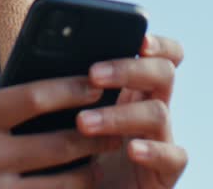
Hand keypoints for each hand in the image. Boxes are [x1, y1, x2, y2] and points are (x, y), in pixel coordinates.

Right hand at [0, 76, 106, 187]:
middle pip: (60, 143)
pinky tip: (79, 188)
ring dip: (90, 171)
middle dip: (96, 132)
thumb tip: (21, 91)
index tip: (96, 82)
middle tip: (118, 123)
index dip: (72, 88)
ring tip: (104, 160)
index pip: (34, 97)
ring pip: (63, 184)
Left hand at [78, 34, 186, 187]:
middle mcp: (151, 109)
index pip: (161, 56)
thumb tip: (39, 58)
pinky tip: (131, 150)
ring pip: (158, 113)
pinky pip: (174, 156)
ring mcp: (161, 140)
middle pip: (163, 73)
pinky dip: (153, 150)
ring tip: (83, 123)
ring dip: (120, 114)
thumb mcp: (65, 117)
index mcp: (131, 90)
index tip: (139, 39)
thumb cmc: (71, 155)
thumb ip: (65, 89)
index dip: (158, 44)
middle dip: (129, 69)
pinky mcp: (165, 174)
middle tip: (93, 74)